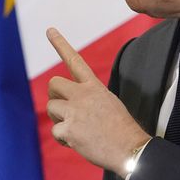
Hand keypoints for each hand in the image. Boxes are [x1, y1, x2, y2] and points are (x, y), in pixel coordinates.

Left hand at [46, 27, 150, 176]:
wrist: (130, 149)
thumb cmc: (121, 129)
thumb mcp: (109, 103)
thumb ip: (88, 98)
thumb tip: (70, 104)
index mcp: (94, 87)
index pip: (75, 61)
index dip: (60, 44)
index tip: (49, 30)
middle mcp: (82, 95)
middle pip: (54, 84)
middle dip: (54, 95)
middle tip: (63, 107)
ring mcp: (74, 111)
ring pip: (51, 108)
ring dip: (59, 119)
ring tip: (76, 128)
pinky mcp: (69, 129)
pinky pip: (56, 131)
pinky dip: (64, 139)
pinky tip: (78, 142)